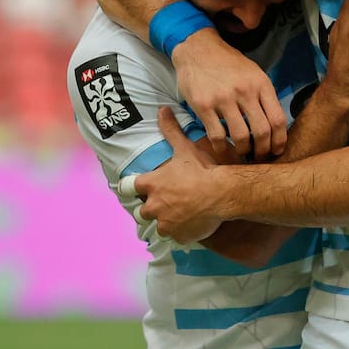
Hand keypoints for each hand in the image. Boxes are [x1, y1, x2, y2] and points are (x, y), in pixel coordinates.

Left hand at [134, 108, 225, 243]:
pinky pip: (175, 238)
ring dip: (166, 222)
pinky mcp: (177, 236)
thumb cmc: (202, 170)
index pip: (126, 187)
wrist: (222, 193)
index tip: (136, 187)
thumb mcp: (185, 148)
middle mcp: (153, 206)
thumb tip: (162, 110)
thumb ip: (171, 130)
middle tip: (168, 202)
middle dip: (152, 208)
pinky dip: (181, 233)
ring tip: (181, 215)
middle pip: (142, 211)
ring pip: (157, 227)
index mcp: (151, 184)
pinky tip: (191, 224)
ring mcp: (164, 223)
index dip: (131, 187)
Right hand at [172, 28, 287, 159]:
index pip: (278, 119)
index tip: (277, 150)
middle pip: (262, 131)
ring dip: (243, 151)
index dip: (280, 140)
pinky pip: (217, 135)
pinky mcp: (204, 105)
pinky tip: (223, 148)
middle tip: (259, 156)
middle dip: (263, 150)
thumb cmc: (228, 64)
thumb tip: (275, 126)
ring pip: (241, 137)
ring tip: (242, 153)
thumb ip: (264, 96)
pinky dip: (222, 148)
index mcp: (261, 84)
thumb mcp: (253, 73)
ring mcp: (223, 98)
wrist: (198, 49)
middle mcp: (245, 91)